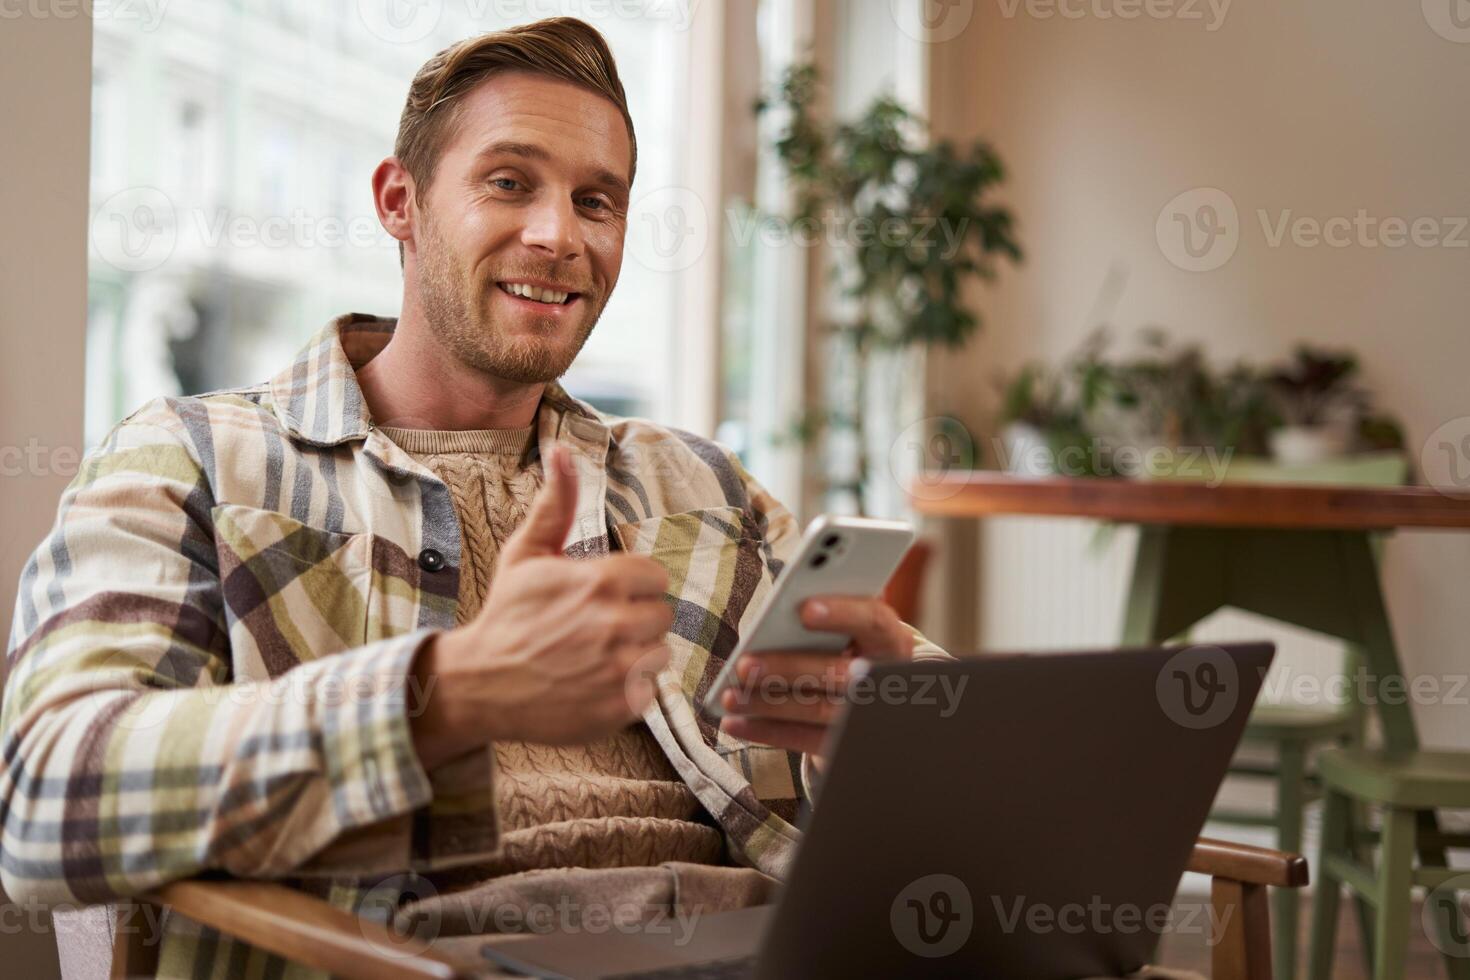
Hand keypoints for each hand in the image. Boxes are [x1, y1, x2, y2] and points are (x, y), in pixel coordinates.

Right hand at [411, 446, 672, 766]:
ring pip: (660, 653)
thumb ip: (555, 504)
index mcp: (600, 581)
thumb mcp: (526, 553)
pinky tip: (597, 683)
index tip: (606, 596)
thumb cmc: (507, 615)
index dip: (632, 586)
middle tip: (599, 628)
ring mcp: (619, 669)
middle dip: (636, 620)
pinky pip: (649, 690)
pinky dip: (629, 690)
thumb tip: (563, 451)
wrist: (479, 683)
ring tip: (597, 657)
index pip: (655, 576)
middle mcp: (614, 623)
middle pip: (661, 615)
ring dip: (636, 655)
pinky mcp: (620, 706)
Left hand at [717, 595, 914, 759]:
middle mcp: (886, 680)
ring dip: (769, 704)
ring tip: (730, 696)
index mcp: (891, 640)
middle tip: (745, 665)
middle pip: (840, 674)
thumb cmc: (851, 650)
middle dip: (789, 669)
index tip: (805, 609)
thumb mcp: (850, 630)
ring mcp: (869, 719)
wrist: (876, 702)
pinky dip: (767, 732)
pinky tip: (736, 723)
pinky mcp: (848, 747)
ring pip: (818, 711)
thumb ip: (826, 619)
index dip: (843, 615)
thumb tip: (777, 618)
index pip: (875, 621)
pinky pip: (806, 741)